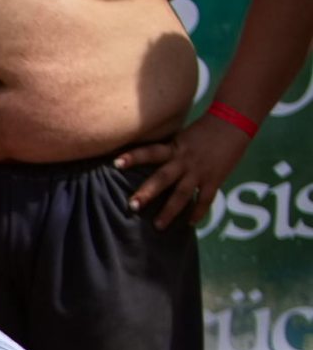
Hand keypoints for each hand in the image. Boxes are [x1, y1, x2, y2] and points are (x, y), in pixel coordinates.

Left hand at [115, 114, 251, 228]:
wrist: (234, 123)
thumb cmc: (203, 130)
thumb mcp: (180, 137)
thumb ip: (166, 150)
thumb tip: (144, 160)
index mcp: (174, 147)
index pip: (150, 152)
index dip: (133, 157)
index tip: (115, 163)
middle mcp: (184, 160)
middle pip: (163, 178)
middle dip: (147, 192)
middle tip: (132, 206)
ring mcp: (199, 171)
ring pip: (182, 193)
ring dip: (170, 211)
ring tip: (158, 226)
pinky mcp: (215, 179)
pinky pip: (205, 199)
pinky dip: (198, 212)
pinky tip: (189, 224)